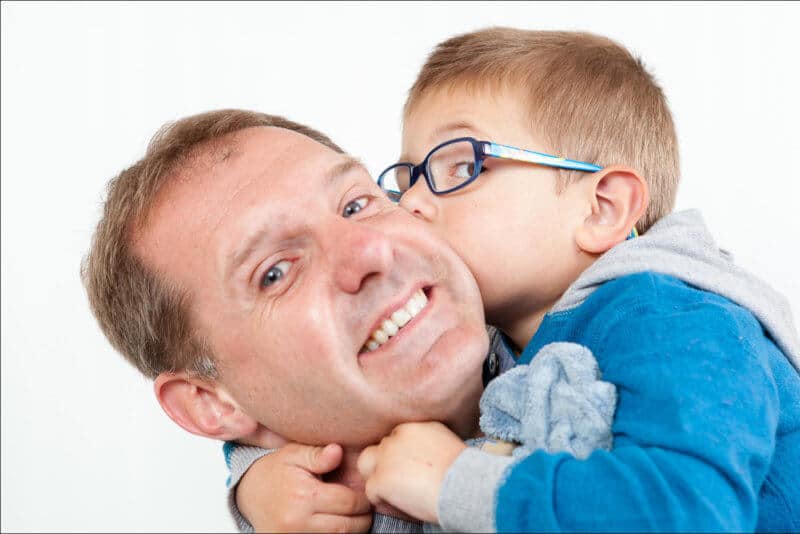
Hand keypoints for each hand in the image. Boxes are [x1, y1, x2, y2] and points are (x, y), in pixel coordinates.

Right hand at [236, 443, 371, 532]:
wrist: (247, 493)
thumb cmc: (274, 471)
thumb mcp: (293, 455)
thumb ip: (317, 455)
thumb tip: (337, 451)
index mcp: (304, 496)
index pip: (348, 503)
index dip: (363, 498)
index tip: (365, 492)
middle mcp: (299, 521)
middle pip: (346, 526)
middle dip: (362, 517)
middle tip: (365, 507)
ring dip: (352, 530)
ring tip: (355, 516)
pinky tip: (338, 522)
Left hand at [357, 422, 466, 523]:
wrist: (464, 485)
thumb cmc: (463, 471)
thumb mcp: (445, 442)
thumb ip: (426, 443)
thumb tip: (420, 458)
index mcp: (413, 426)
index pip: (395, 439)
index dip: (400, 457)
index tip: (414, 471)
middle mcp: (395, 437)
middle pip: (378, 450)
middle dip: (386, 465)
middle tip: (402, 483)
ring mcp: (385, 457)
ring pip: (367, 467)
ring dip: (378, 479)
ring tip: (397, 494)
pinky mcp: (380, 479)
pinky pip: (371, 493)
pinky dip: (385, 503)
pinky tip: (405, 507)